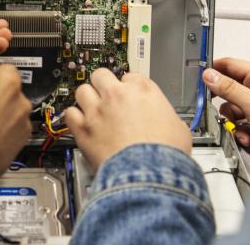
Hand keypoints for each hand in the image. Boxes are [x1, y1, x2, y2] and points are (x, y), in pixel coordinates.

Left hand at [65, 69, 192, 169]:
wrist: (149, 173)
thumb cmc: (165, 154)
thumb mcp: (179, 128)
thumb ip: (168, 118)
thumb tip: (170, 124)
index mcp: (143, 90)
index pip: (130, 76)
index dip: (128, 87)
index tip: (128, 95)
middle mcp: (117, 95)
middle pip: (101, 75)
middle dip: (102, 84)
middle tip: (105, 96)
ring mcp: (97, 110)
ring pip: (82, 91)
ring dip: (86, 98)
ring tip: (91, 109)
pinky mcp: (83, 128)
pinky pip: (69, 114)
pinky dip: (73, 118)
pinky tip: (80, 123)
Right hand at [202, 58, 249, 147]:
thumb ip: (229, 88)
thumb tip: (210, 75)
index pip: (230, 65)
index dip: (214, 70)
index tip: (200, 79)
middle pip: (230, 89)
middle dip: (224, 103)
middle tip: (219, 110)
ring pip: (234, 108)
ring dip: (233, 121)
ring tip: (240, 128)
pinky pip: (243, 121)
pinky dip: (241, 130)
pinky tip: (247, 136)